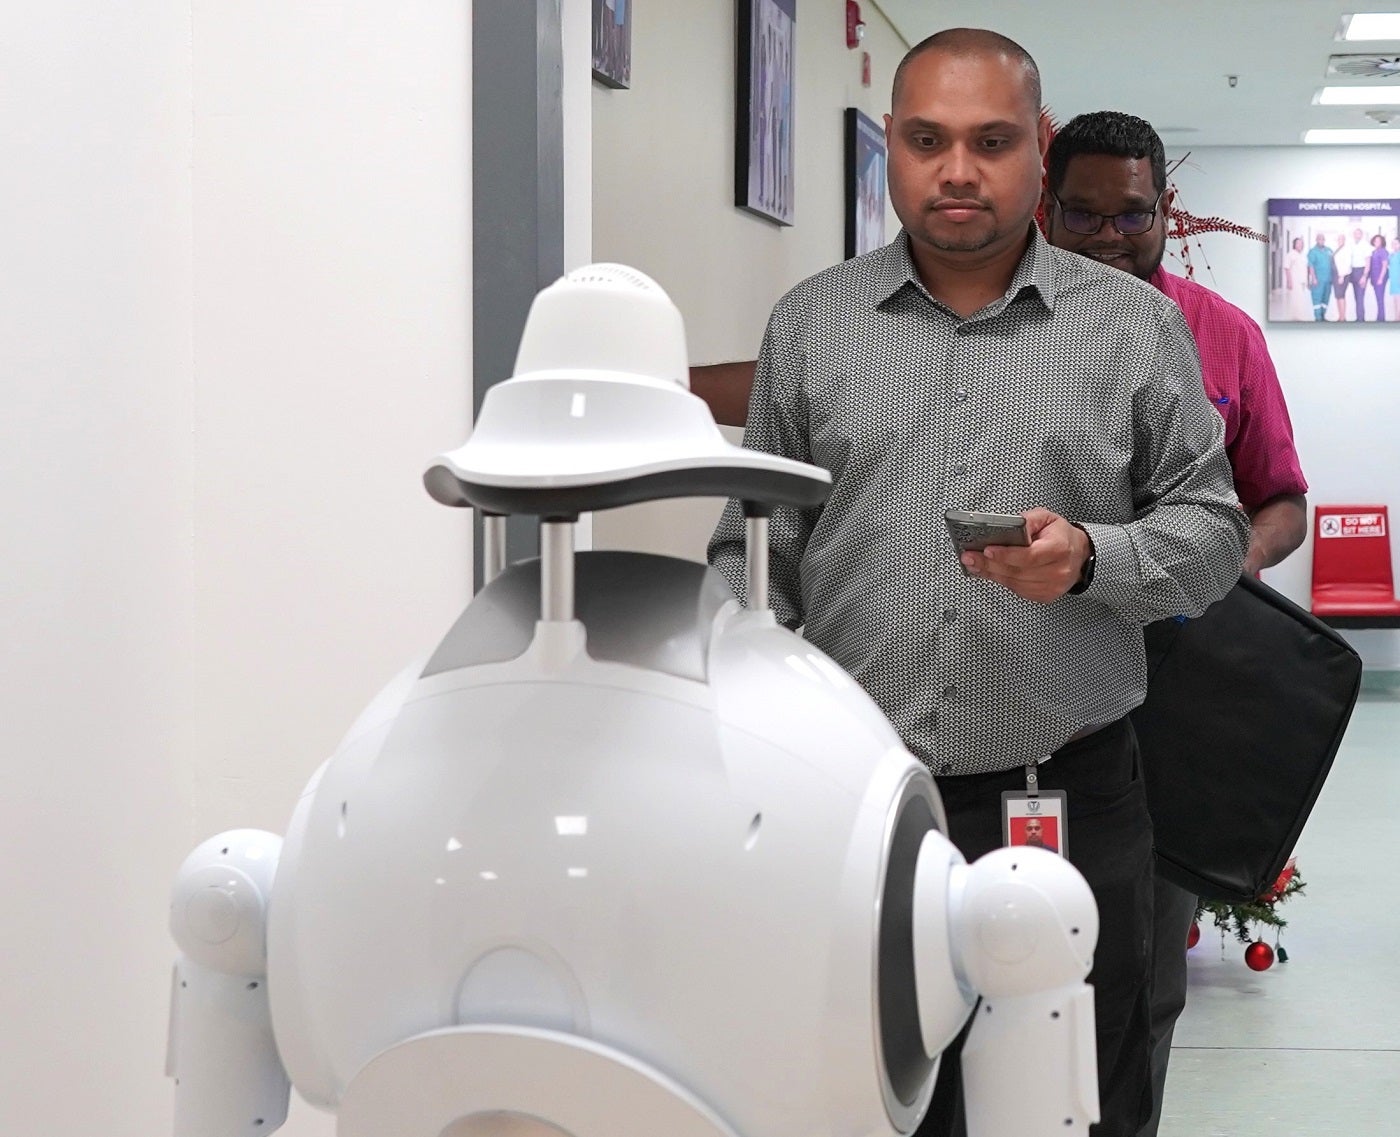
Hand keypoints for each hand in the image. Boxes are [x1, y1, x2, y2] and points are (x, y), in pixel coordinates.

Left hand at [960, 508, 1090, 602]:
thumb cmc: (1060, 536)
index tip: (987, 549)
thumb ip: (1028, 520)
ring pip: (1014, 583)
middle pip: (1017, 571)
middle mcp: (1058, 570)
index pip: (1029, 555)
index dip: (1006, 554)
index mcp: (1059, 548)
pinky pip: (1018, 590)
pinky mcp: (1045, 596)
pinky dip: (1002, 581)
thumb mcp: (1047, 518)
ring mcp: (1052, 586)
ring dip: (991, 574)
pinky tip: (990, 572)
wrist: (1078, 554)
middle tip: (969, 557)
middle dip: (989, 564)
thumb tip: (1009, 524)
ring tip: (974, 564)